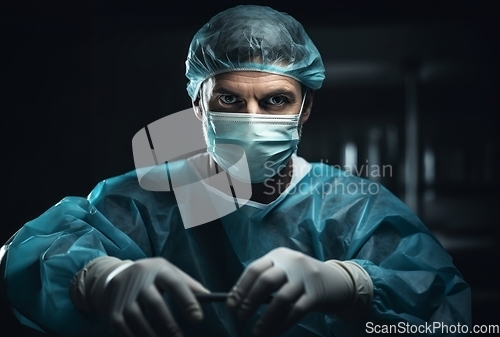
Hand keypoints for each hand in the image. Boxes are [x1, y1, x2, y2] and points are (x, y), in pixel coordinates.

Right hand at [71, 256, 208, 336]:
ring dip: (152, 335)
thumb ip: (188, 285)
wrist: (113, 275)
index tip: (198, 319)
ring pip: (138, 318)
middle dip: (169, 324)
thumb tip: (210, 297)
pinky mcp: (112, 309)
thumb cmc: (151, 277)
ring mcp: (123, 294)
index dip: (187, 301)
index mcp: (158, 269)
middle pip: (155, 303)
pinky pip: (123, 327)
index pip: (175, 283)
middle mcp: (139, 279)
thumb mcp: (168, 273)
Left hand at [226, 247, 370, 335]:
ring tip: (256, 332)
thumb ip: (265, 283)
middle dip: (250, 301)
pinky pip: (296, 311)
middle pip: (266, 281)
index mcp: (279, 255)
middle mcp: (292, 262)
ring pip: (281, 299)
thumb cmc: (302, 280)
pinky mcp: (317, 293)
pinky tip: (273, 332)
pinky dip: (282, 324)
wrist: (338, 282)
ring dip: (266, 318)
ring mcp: (306, 277)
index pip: (254, 269)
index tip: (230, 305)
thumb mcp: (284, 273)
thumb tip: (237, 301)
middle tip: (241, 317)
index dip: (240, 288)